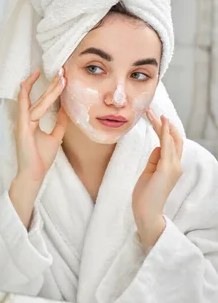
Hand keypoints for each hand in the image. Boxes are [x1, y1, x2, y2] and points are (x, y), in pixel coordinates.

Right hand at [10, 68, 67, 226]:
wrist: (34, 173)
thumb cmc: (40, 157)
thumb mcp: (54, 137)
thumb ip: (58, 124)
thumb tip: (65, 111)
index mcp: (32, 120)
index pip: (40, 99)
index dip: (50, 88)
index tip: (60, 76)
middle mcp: (26, 119)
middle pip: (39, 97)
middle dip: (50, 83)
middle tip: (61, 70)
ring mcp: (23, 123)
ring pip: (36, 101)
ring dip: (48, 89)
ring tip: (59, 78)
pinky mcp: (22, 128)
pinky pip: (24, 109)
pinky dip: (25, 96)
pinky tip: (27, 85)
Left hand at [132, 109, 183, 251]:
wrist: (146, 212)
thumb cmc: (145, 194)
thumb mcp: (149, 172)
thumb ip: (154, 160)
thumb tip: (156, 147)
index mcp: (171, 166)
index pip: (171, 142)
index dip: (164, 128)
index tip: (154, 116)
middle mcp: (176, 165)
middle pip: (173, 138)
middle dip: (163, 123)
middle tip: (150, 109)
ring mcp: (173, 167)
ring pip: (171, 140)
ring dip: (162, 124)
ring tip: (154, 112)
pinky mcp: (166, 169)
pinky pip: (167, 147)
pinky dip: (165, 134)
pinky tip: (162, 123)